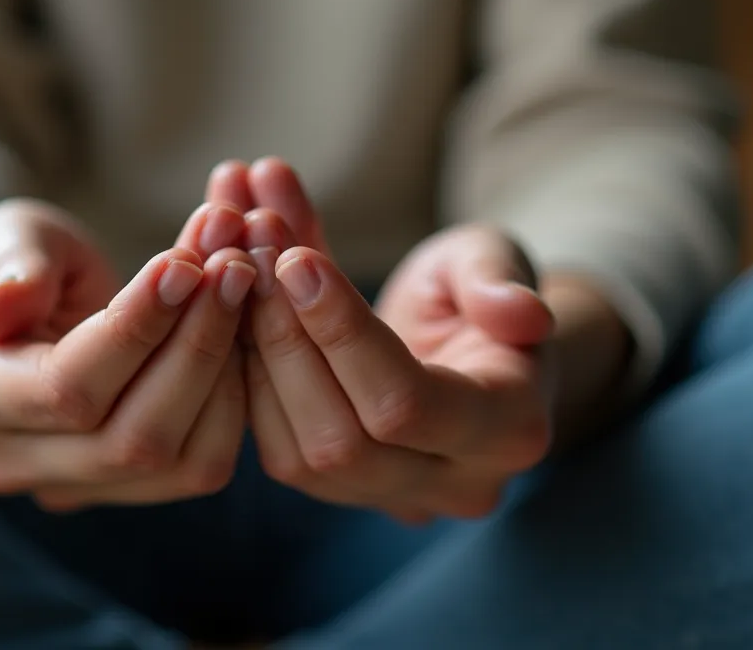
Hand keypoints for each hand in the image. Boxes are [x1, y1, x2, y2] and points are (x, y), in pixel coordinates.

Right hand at [0, 198, 255, 509]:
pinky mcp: (128, 493)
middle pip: (126, 439)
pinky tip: (244, 334)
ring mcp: (70, 489)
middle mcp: (7, 461)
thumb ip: (14, 263)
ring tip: (243, 288)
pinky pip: (201, 467)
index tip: (185, 263)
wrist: (36, 314)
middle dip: (194, 347)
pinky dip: (235, 401)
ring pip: (173, 462)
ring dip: (224, 371)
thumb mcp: (10, 237)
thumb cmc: (24, 265)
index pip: (62, 388)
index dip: (134, 329)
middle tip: (235, 268)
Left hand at [235, 160, 555, 521]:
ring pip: (297, 454)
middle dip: (286, 341)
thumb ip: (501, 282)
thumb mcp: (496, 261)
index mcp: (511, 430)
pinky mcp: (341, 490)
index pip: (408, 404)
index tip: (296, 260)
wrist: (468, 345)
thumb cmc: (481, 293)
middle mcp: (456, 483)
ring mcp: (394, 498)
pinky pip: (275, 448)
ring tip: (234, 264)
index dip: (343, 334)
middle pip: (343, 440)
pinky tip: (231, 303)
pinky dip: (245, 372)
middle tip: (252, 254)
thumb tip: (522, 314)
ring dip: (254, 351)